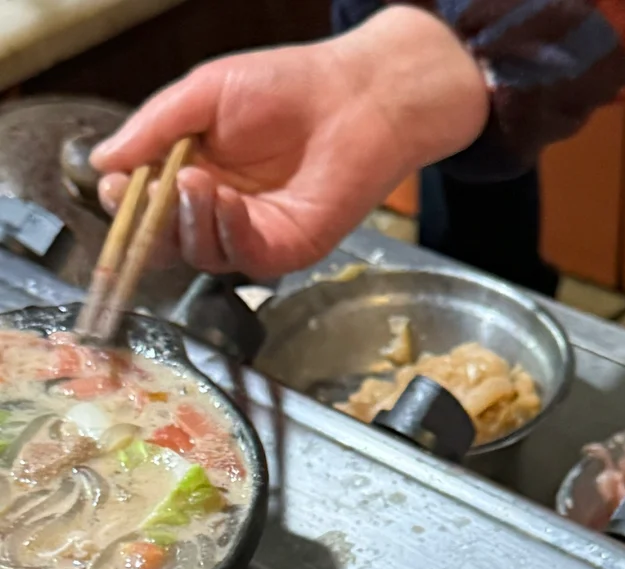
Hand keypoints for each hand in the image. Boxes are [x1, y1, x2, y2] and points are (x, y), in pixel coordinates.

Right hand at [91, 6, 488, 278]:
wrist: (353, 98)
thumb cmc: (286, 88)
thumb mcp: (204, 94)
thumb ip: (154, 127)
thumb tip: (102, 161)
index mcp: (191, 173)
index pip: (144, 206)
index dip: (125, 203)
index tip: (115, 186)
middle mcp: (216, 212)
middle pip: (165, 242)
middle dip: (149, 221)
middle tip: (149, 190)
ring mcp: (250, 235)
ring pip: (200, 253)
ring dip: (189, 221)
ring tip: (196, 180)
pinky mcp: (285, 250)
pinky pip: (244, 257)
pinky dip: (228, 231)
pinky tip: (228, 199)